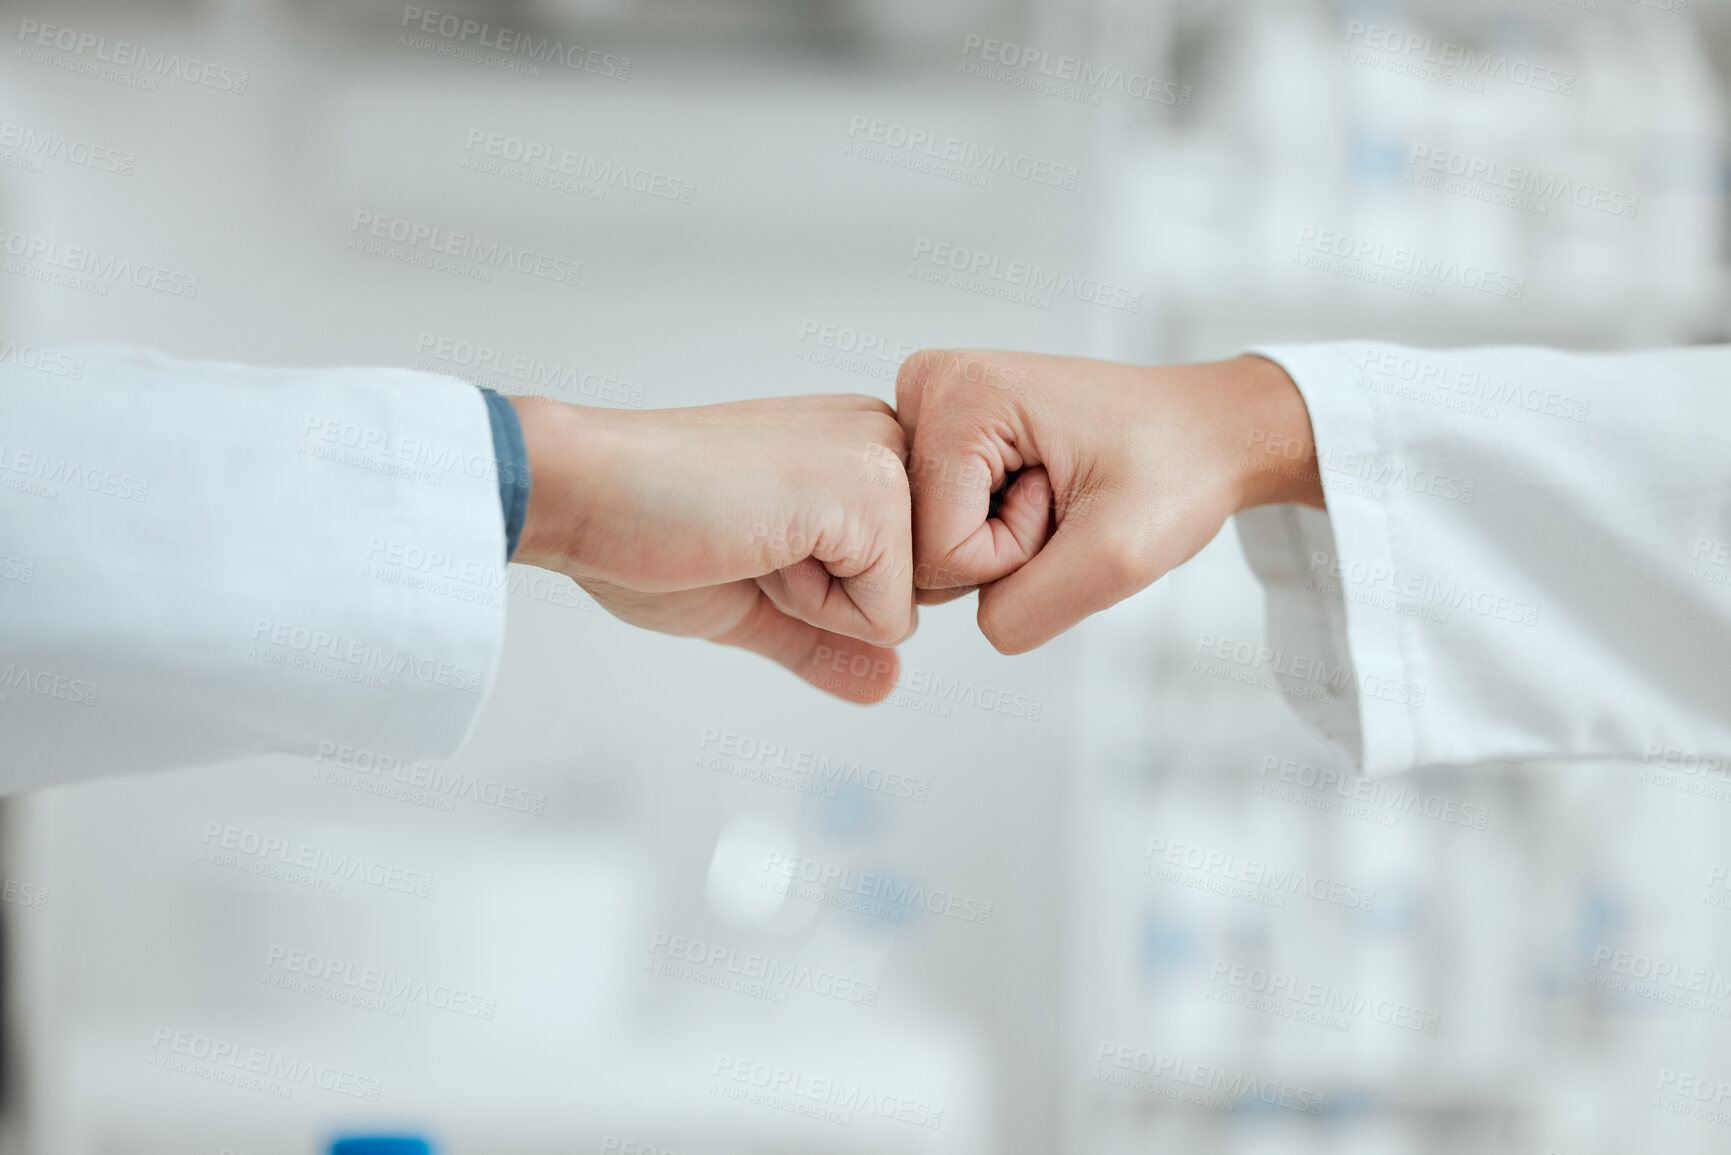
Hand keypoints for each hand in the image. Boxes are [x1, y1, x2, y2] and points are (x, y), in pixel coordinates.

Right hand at [508, 394, 915, 702]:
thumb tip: (886, 684)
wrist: (582, 489)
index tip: (750, 537)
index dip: (826, 596)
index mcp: (860, 447)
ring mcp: (886, 462)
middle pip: (916, 595)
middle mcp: (886, 439)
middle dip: (830, 602)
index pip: (905, 576)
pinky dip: (812, 610)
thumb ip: (824, 639)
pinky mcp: (875, 496)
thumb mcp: (755, 600)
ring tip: (752, 537)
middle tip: (750, 539)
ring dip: (817, 604)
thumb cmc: (646, 524)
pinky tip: (756, 543)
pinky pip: (887, 621)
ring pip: (906, 609)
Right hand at [894, 350, 1322, 653]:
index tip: (1067, 504)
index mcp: (962, 395)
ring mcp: (933, 407)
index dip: (1013, 555)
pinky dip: (994, 526)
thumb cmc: (1177, 467)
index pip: (938, 550)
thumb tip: (967, 622)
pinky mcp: (945, 431)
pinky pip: (941, 523)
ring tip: (1058, 493)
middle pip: (922, 543)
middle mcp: (932, 386)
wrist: (1206, 430)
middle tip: (1064, 500)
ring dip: (999, 540)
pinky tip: (1040, 491)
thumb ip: (1021, 612)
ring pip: (929, 538)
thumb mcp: (1116, 559)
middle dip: (1000, 549)